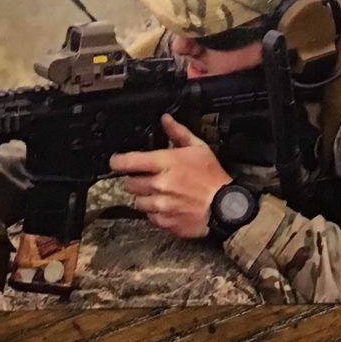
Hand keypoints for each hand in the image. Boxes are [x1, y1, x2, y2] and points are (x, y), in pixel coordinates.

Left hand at [109, 114, 231, 240]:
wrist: (224, 207)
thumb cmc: (212, 177)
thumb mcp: (199, 148)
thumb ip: (178, 133)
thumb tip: (165, 119)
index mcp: (166, 163)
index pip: (130, 162)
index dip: (118, 161)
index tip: (116, 161)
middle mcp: (159, 184)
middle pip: (130, 183)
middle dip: (136, 180)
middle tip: (148, 178)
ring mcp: (161, 205)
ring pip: (137, 201)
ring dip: (144, 197)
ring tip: (159, 193)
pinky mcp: (164, 222)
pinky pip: (149, 217)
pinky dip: (154, 212)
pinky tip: (167, 205)